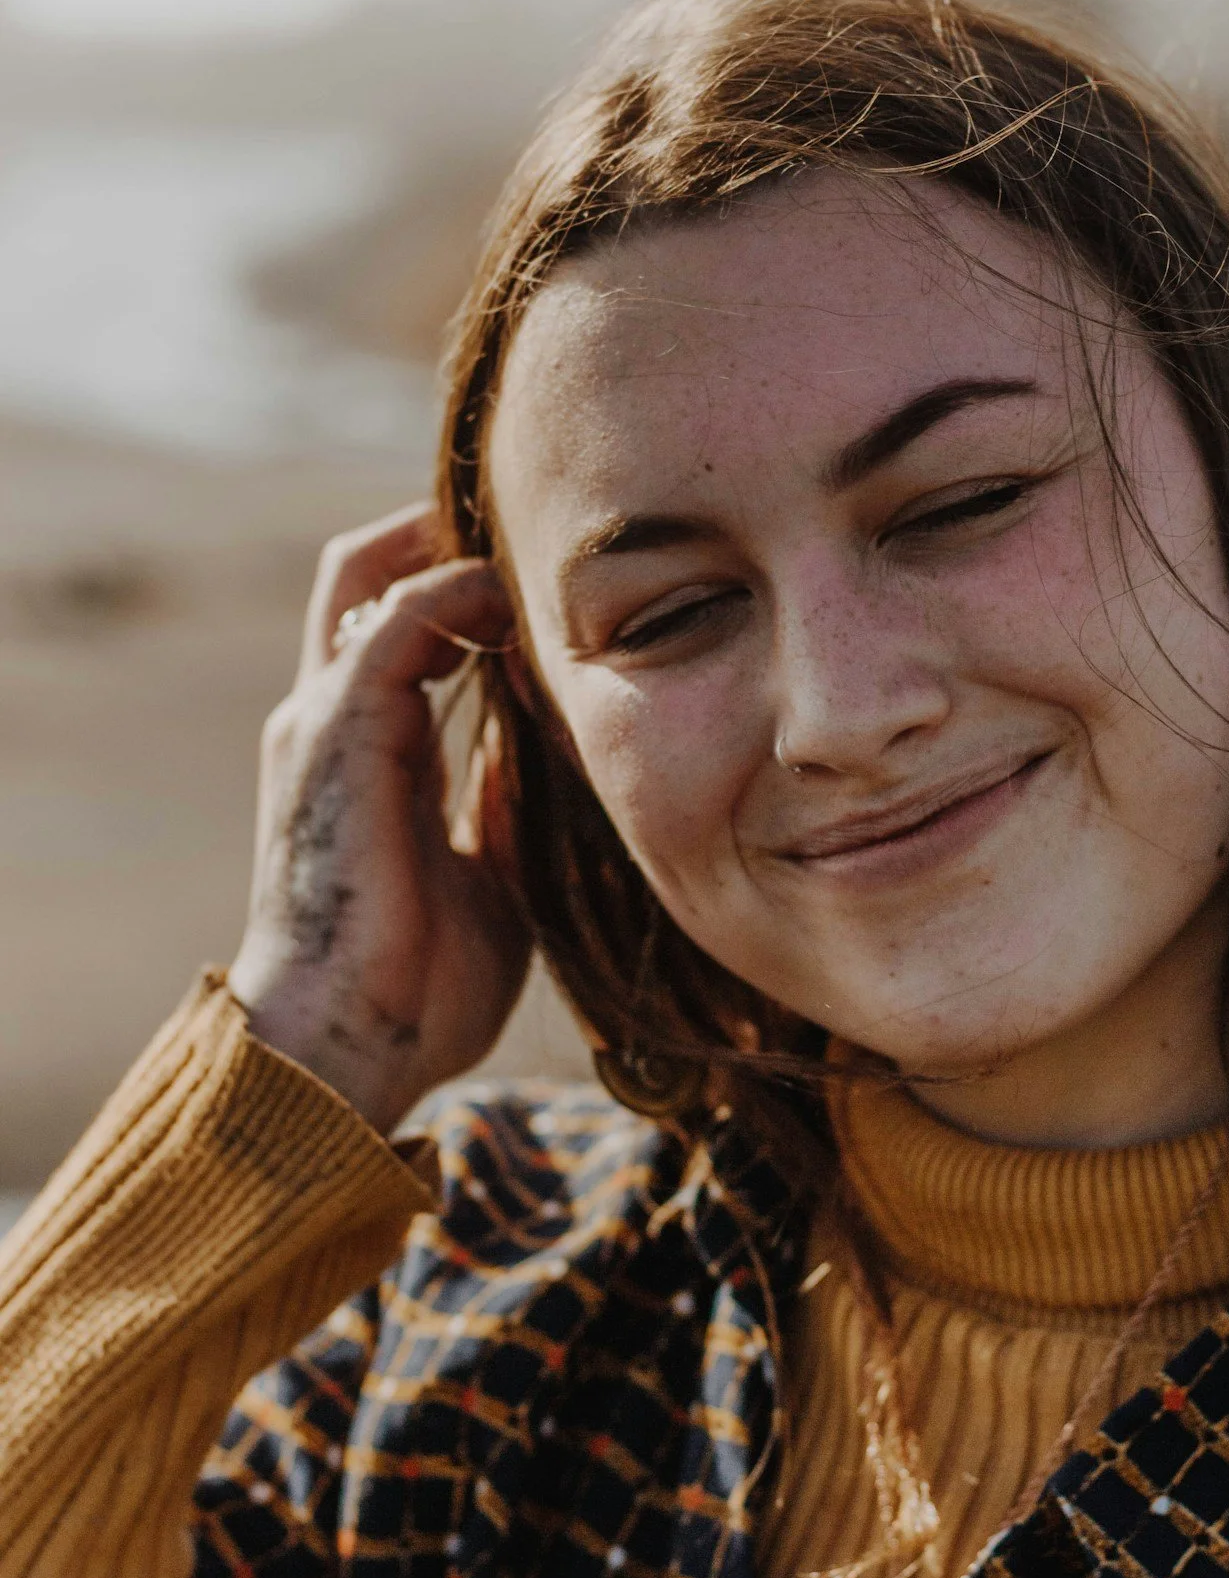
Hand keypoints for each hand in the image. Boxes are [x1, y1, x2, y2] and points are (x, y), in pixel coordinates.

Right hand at [228, 506, 531, 1133]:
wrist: (353, 1047)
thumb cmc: (419, 985)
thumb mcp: (492, 872)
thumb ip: (507, 800)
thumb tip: (555, 748)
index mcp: (362, 749)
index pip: (396, 620)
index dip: (463, 577)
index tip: (550, 577)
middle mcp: (328, 719)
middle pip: (367, 570)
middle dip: (445, 532)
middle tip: (542, 530)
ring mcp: (323, 721)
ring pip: (375, 574)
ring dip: (461, 550)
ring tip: (547, 554)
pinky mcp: (338, 732)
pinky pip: (398, 621)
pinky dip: (461, 594)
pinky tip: (527, 611)